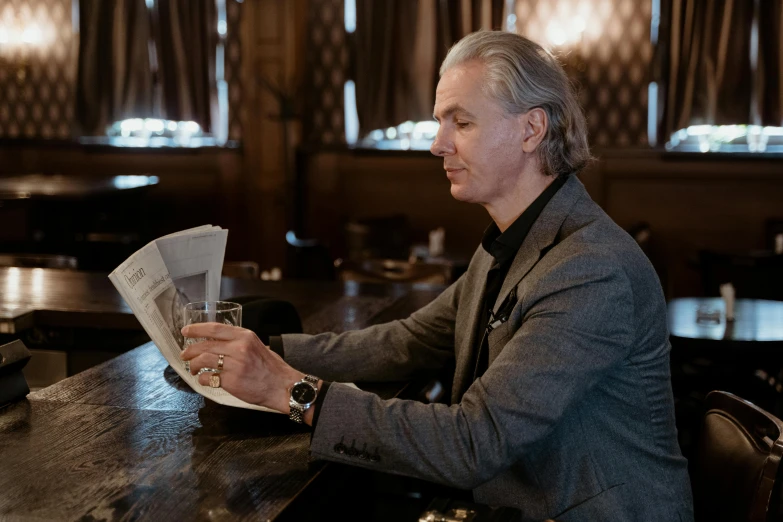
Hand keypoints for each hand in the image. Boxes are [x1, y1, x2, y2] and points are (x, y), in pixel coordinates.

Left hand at [180, 322, 303, 414]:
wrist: (282, 386)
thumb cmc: (271, 368)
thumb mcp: (258, 346)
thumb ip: (240, 342)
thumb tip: (219, 342)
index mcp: (245, 336)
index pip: (215, 328)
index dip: (197, 329)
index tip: (185, 331)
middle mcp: (239, 348)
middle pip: (205, 345)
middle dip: (190, 350)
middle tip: (184, 355)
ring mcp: (235, 365)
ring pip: (203, 360)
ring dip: (193, 365)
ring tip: (192, 369)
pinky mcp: (232, 381)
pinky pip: (208, 377)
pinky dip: (202, 378)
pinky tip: (203, 379)